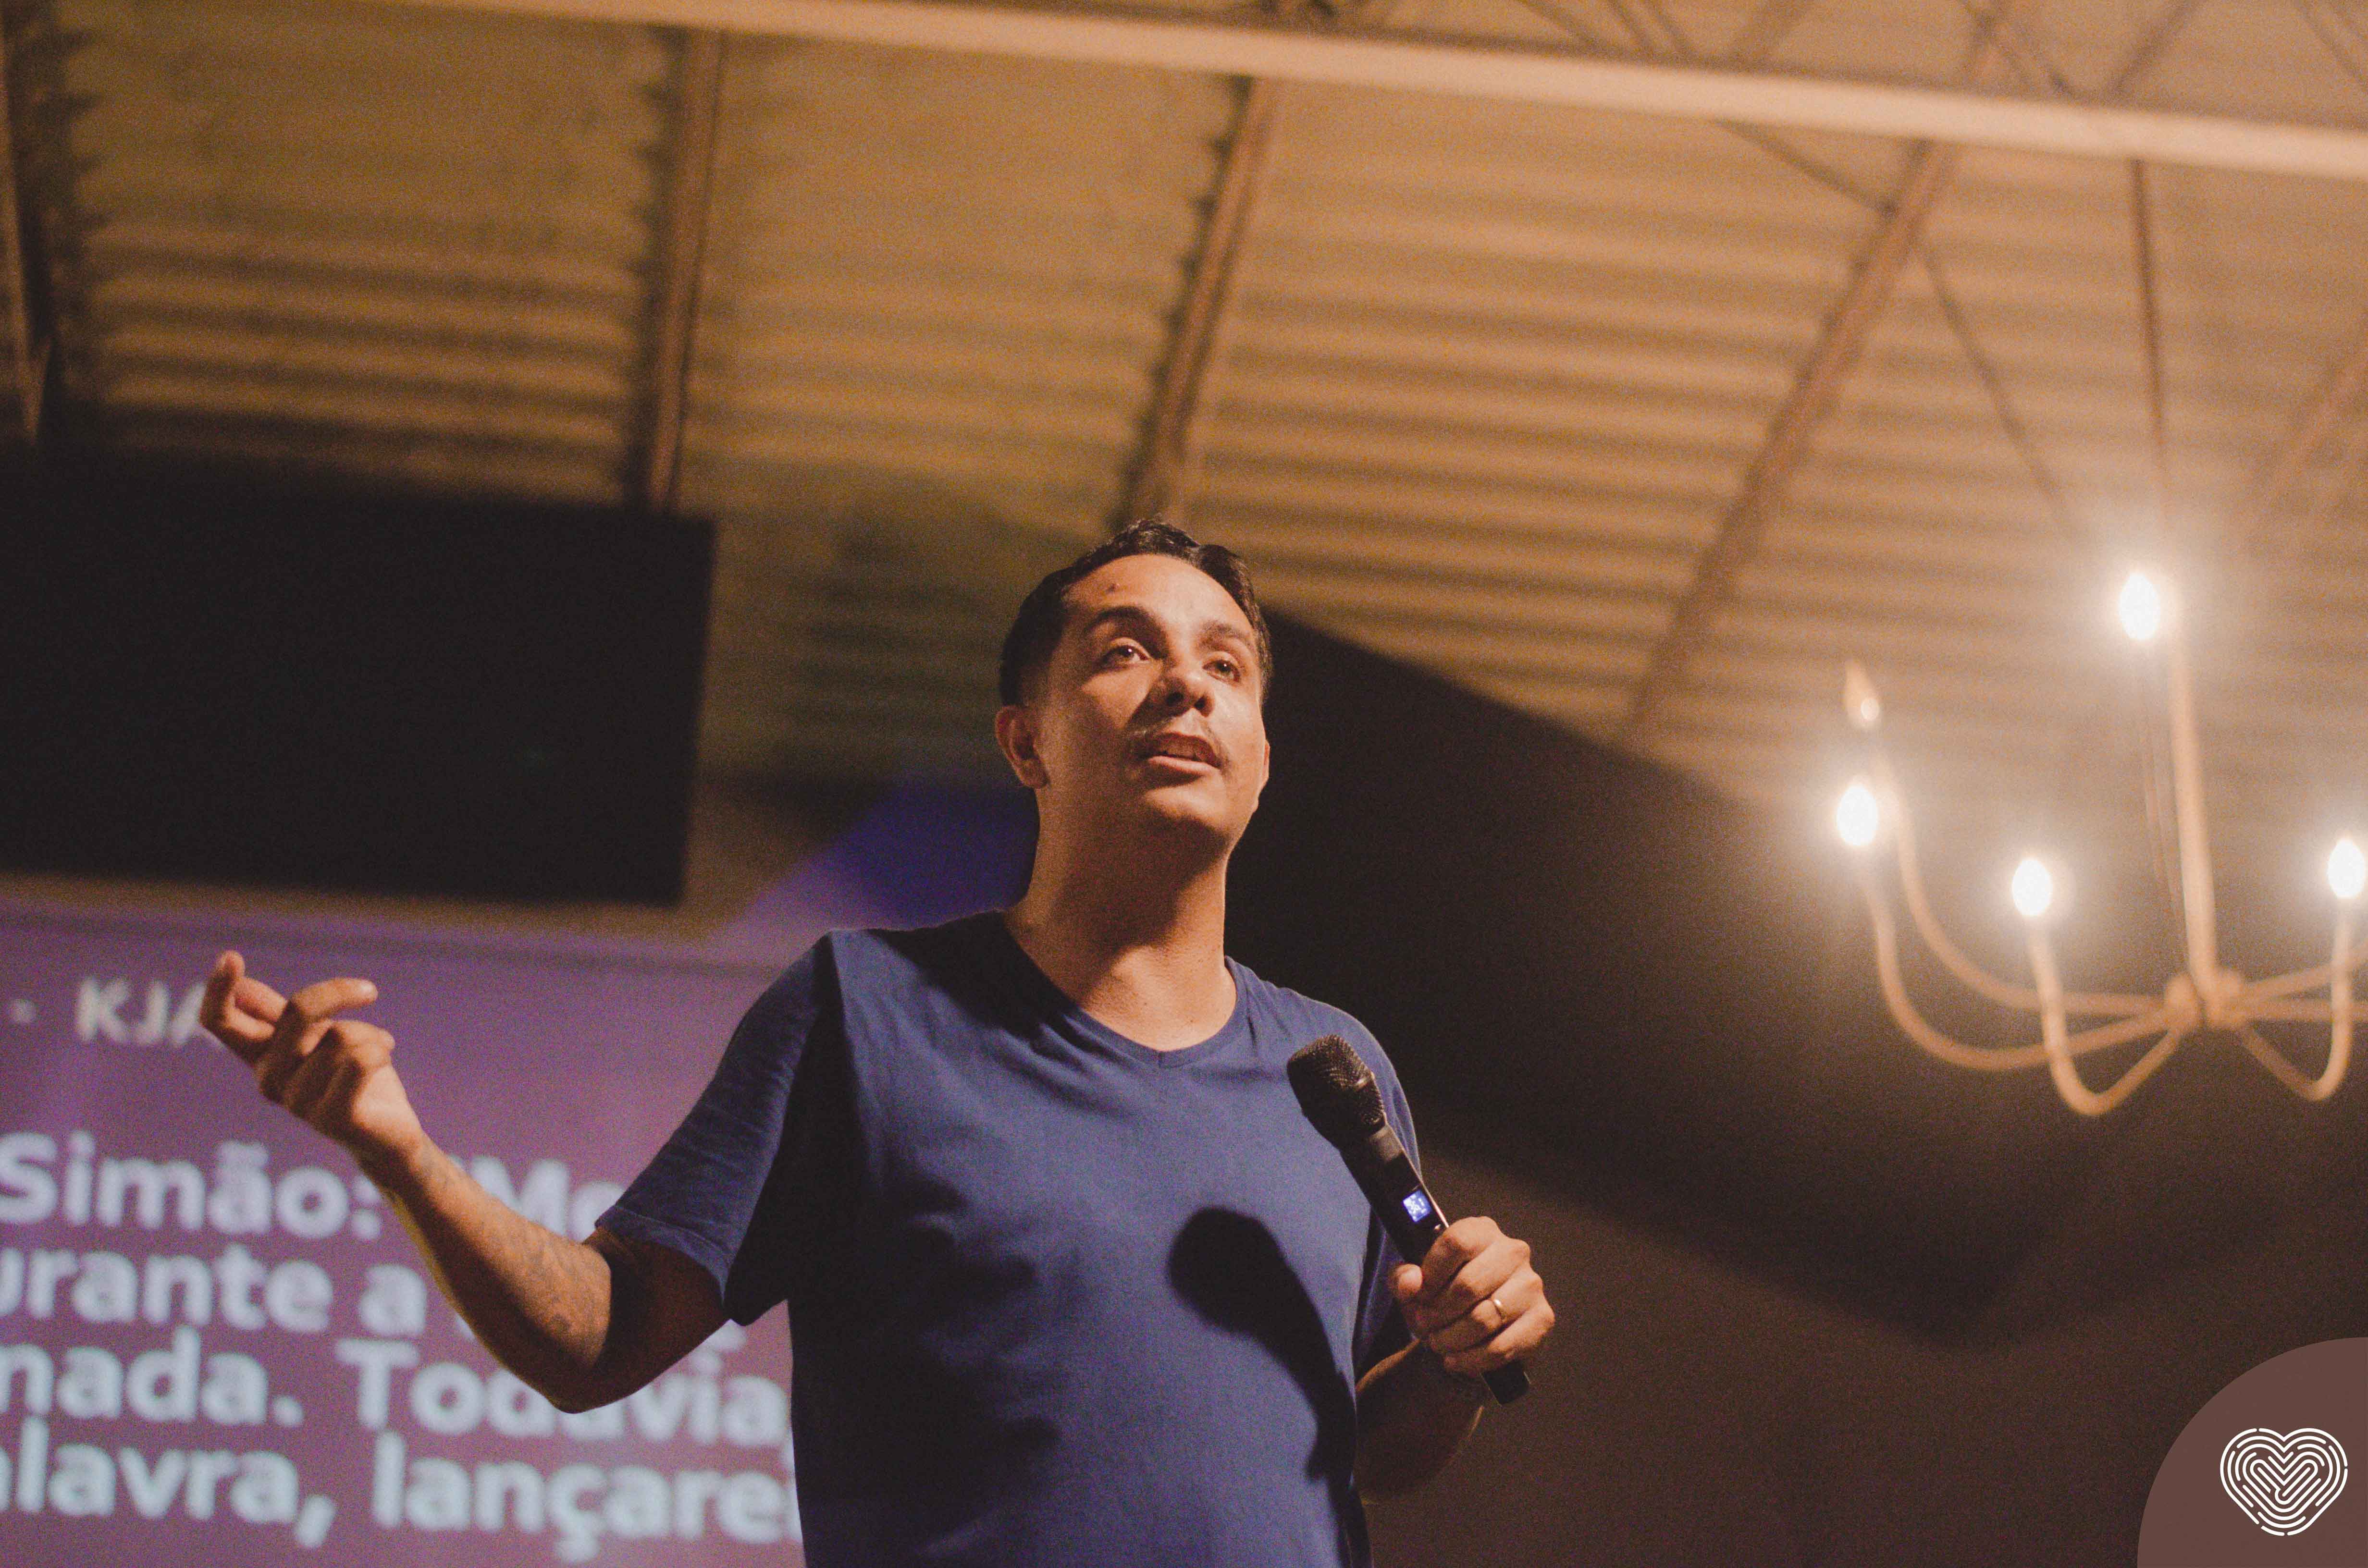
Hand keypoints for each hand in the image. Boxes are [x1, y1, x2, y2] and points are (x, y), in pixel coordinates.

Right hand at [200, 951, 426, 1179]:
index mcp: (261, 1056)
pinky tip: (383, 1064)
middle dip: (338, 993)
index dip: (219, 990)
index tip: (231, 956)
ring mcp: (297, 1103)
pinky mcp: (332, 1118)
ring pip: (339, 1036)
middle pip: (298, 1011)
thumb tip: (240, 987)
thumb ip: (280, 1016)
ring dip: (370, 1035)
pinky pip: (360, 1060)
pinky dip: (381, 1052)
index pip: (220, 1022)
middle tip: (367, 991)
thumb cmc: (352, 1078)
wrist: (388, 1133)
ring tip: (376, 1053)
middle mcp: (269, 1080)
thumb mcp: (316, 1038)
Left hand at [1392, 1215, 1553, 1382]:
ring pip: (1484, 1318)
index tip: (1417, 1296)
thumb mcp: (1415, 1283)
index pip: (1455, 1243)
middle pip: (1468, 1284)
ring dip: (1453, 1338)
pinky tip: (1455, 1360)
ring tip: (1438, 1343)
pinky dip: (1472, 1359)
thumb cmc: (1443, 1296)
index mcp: (1482, 1231)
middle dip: (1438, 1313)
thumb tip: (1410, 1283)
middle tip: (1424, 1326)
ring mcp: (1531, 1284)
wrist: (1476, 1330)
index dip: (1431, 1274)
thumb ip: (1403, 1277)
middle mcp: (1513, 1251)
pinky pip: (1503, 1345)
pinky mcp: (1542, 1318)